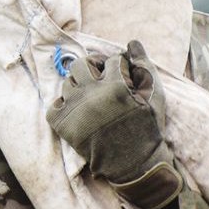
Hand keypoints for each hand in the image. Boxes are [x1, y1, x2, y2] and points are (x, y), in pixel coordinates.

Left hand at [47, 40, 179, 208]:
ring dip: (79, 84)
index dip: (118, 64)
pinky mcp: (64, 125)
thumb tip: (132, 43)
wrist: (135, 165)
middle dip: (93, 67)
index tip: (122, 74)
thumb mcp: (154, 96)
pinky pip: (53, 105)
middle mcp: (92, 94)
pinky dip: (63, 104)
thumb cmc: (148, 129)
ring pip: (68, 82)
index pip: (112, 59)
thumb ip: (144, 66)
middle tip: (102, 77)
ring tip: (91, 95)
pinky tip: (77, 109)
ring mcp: (76, 109)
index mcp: (116, 85)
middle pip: (82, 64)